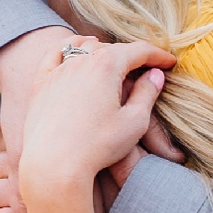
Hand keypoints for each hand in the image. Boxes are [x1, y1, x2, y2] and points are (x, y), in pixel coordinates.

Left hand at [19, 37, 176, 212]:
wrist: (53, 165)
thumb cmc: (97, 147)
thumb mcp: (134, 122)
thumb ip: (147, 94)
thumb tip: (155, 75)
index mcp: (107, 66)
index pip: (139, 51)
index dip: (158, 55)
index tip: (171, 63)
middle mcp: (81, 61)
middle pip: (112, 48)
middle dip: (133, 55)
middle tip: (148, 67)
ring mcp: (58, 70)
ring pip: (84, 48)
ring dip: (104, 50)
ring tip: (116, 59)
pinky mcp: (41, 83)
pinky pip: (55, 54)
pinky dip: (69, 48)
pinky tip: (77, 52)